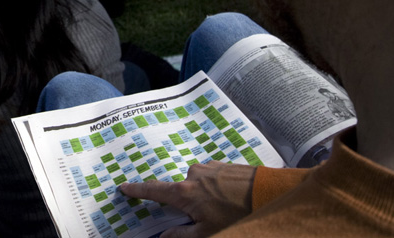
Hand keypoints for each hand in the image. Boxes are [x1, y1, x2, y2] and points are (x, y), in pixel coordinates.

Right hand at [119, 161, 255, 237]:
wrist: (269, 193)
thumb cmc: (237, 216)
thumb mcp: (208, 233)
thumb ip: (182, 235)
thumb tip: (163, 237)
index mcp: (185, 192)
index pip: (154, 190)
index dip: (137, 190)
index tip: (124, 187)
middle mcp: (193, 175)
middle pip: (182, 191)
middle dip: (190, 204)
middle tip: (208, 216)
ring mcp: (209, 167)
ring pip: (199, 185)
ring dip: (207, 196)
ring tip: (227, 208)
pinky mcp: (223, 164)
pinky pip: (213, 178)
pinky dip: (218, 188)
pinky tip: (233, 199)